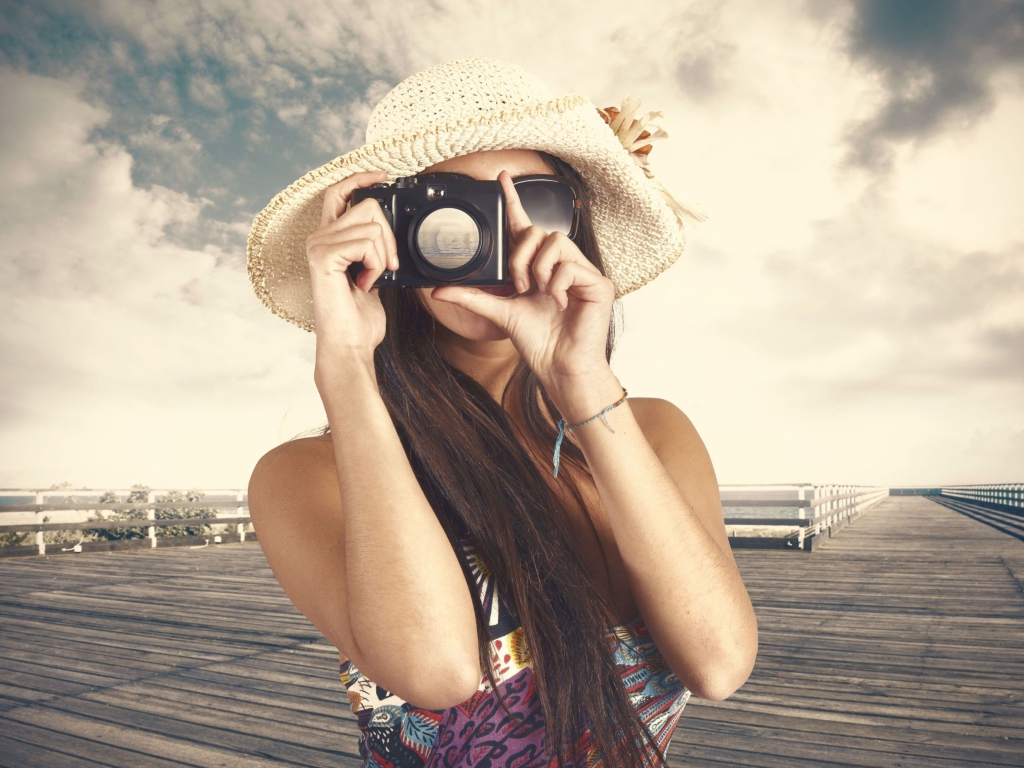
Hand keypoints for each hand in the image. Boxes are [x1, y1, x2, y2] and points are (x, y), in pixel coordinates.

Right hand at [305, 171, 398, 382]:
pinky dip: (376, 265)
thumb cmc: (360, 318)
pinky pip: (366, 242)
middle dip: (389, 237)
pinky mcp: (322, 256)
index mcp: (329, 239)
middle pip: (367, 206)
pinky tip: (364, 284)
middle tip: (386, 267)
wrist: (350, 345)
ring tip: (370, 280)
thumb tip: (391, 229)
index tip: (384, 176)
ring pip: (372, 226)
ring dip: (383, 257)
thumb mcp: (373, 274)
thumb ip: (375, 248)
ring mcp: (317, 245)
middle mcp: (318, 237)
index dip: (360, 178)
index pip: (339, 192)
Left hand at [430, 170, 615, 387]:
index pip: (524, 226)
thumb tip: (439, 290)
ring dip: (539, 268)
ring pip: (555, 241)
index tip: (501, 178)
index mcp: (537, 267)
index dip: (513, 201)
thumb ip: (472, 298)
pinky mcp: (597, 283)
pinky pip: (571, 264)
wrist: (560, 367)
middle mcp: (559, 265)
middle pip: (537, 231)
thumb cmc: (538, 341)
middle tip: (520, 285)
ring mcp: (580, 272)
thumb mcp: (500, 313)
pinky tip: (559, 303)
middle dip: (520, 257)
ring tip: (539, 293)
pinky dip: (558, 284)